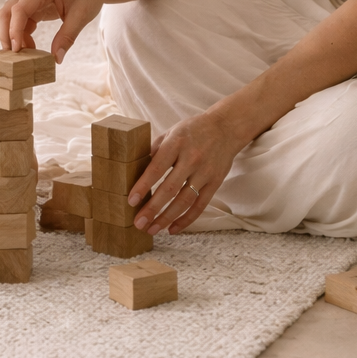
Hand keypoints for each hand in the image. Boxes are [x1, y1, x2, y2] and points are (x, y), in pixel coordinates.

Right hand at [0, 0, 106, 61]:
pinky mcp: (31, 1)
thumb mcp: (81, 17)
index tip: (16, 50)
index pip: (20, 9)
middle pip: (7, 11)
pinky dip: (21, 33)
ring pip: (9, 16)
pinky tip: (31, 46)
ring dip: (13, 35)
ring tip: (26, 54)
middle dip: (6, 34)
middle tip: (13, 56)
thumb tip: (55, 59)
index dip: (14, 30)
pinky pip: (19, 19)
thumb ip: (67, 38)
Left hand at [128, 96, 263, 234]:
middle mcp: (191, 159)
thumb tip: (136, 170)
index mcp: (176, 143)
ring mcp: (205, 172)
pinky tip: (172, 228)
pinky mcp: (215, 183)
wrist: (225, 128)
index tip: (131, 201)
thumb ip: (155, 150)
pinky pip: (200, 206)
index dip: (143, 186)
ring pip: (184, 201)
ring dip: (167, 218)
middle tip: (138, 223)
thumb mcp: (171, 132)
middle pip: (170, 189)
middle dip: (152, 208)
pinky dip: (186, 220)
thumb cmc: (192, 131)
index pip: (157, 168)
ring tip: (152, 229)